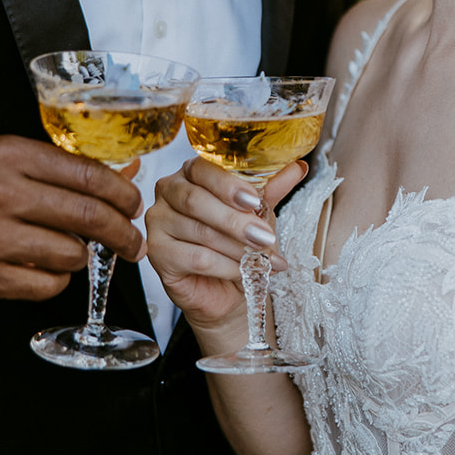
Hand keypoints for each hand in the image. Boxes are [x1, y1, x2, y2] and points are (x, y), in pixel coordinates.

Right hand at [0, 136, 145, 305]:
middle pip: (87, 215)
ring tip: (71, 249)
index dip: (122, 193)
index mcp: (8, 154)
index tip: (134, 205)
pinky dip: (58, 279)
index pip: (87, 175)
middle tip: (133, 240)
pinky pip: (49, 284)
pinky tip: (48, 267)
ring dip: (83, 255)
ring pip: (72, 254)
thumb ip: (66, 168)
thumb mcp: (12, 160)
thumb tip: (128, 176)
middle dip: (122, 232)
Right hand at [145, 157, 306, 330]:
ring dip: (237, 247)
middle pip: (197, 201)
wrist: (225, 287)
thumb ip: (272, 188)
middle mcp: (168, 191)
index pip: (203, 169)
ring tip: (263, 259)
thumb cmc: (237, 240)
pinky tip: (244, 272)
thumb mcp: (258, 211)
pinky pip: (195, 258)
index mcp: (190, 172)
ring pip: (200, 232)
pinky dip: (226, 266)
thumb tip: (297, 167)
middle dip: (236, 221)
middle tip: (266, 237)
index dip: (229, 185)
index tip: (255, 201)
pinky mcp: (157, 253)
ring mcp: (158, 222)